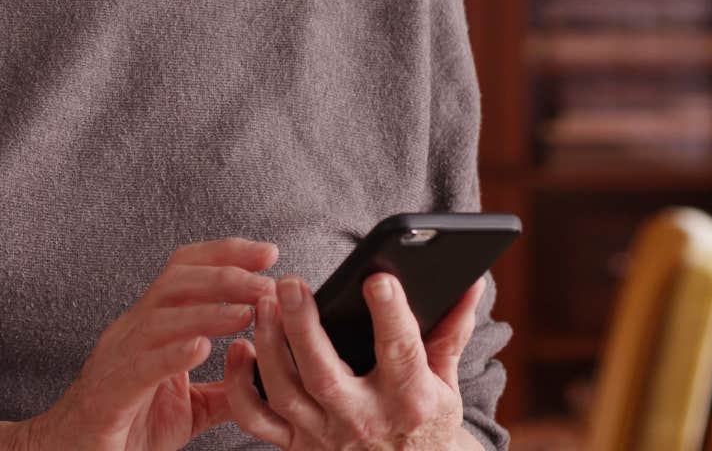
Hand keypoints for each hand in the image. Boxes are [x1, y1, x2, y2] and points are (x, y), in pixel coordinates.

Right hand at [19, 237, 280, 450]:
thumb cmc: (125, 428)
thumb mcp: (188, 407)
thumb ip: (224, 389)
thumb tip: (265, 372)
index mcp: (151, 327)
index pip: (185, 272)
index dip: (226, 256)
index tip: (270, 254)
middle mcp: (132, 332)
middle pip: (175, 281)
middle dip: (226, 274)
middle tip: (267, 280)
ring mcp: (117, 359)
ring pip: (161, 318)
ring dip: (209, 310)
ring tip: (248, 311)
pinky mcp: (109, 394)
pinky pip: (140, 367)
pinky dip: (171, 354)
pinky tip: (200, 348)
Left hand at [222, 271, 486, 449]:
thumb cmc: (426, 419)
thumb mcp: (447, 381)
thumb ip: (452, 330)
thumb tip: (471, 281)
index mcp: (410, 400)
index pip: (401, 353)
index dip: (390, 315)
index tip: (378, 278)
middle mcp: (364, 421)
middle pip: (324, 375)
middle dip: (304, 328)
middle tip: (290, 283)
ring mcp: (324, 436)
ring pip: (285, 393)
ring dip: (269, 346)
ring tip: (264, 303)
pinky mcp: (294, 445)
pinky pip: (255, 419)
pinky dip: (240, 386)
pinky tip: (239, 348)